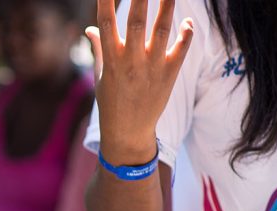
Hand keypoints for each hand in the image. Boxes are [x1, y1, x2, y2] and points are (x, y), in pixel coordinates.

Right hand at [86, 0, 193, 161]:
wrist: (128, 132)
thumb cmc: (111, 103)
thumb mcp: (101, 77)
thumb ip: (98, 49)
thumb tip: (89, 29)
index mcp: (111, 60)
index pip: (106, 24)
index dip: (106, 3)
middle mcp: (131, 61)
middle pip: (136, 21)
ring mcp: (151, 67)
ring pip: (161, 30)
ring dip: (167, 6)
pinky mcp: (169, 74)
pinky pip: (181, 48)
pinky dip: (185, 33)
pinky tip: (187, 21)